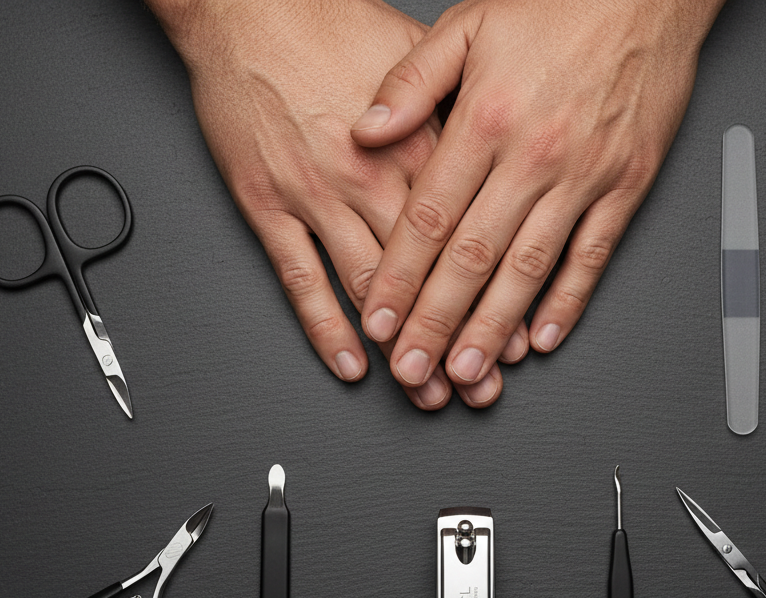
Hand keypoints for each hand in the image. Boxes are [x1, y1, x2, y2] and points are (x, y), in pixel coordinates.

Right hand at [148, 0, 522, 408]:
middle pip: (428, 277)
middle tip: (479, 387)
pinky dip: (326, 327)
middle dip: (457, 338)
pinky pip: (301, 278)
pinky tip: (351, 363)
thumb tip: (500, 156)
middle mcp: (375, 175)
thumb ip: (461, 118)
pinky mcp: (269, 203)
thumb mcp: (421, 56)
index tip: (515, 340)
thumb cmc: (334, 25)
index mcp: (419, 143)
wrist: (250, 9)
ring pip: (371, 288)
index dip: (495, 297)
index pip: (470, 238)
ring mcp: (319, 194)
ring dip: (402, 347)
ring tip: (427, 391)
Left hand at [352, 0, 724, 390]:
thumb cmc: (559, 5)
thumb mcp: (468, 23)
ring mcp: (583, 177)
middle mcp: (533, 155)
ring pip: (528, 270)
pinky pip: (592, 257)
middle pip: (472, 259)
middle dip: (435, 324)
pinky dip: (567, 303)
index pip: (428, 218)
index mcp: (485, 120)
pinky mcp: (626, 186)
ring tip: (466, 371)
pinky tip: (542, 337)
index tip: (377, 319)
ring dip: (493, 329)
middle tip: (412, 370)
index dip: (399, 277)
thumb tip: (365, 131)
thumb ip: (411, 83)